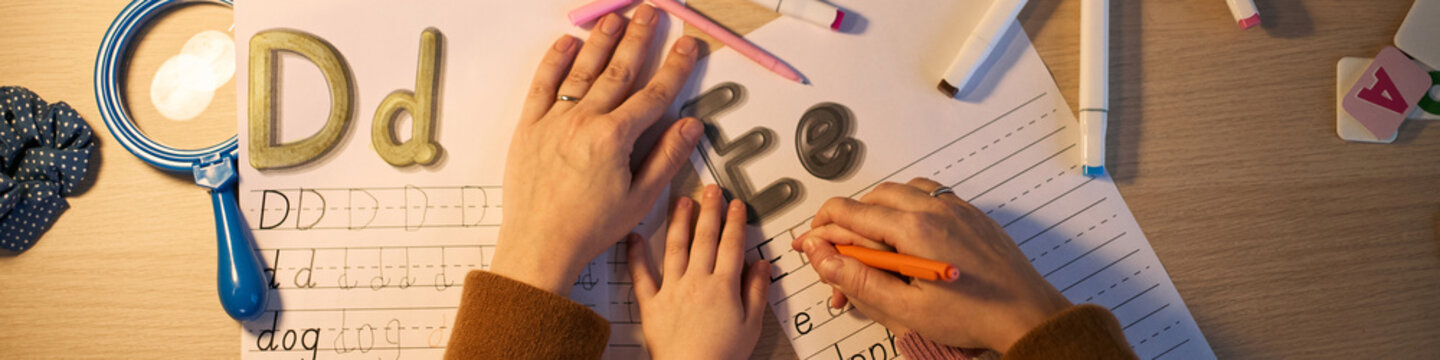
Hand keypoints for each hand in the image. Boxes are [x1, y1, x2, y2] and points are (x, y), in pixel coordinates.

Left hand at [490, 5, 703, 295]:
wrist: (539, 244)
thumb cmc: (588, 227)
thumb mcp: (639, 198)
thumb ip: (666, 157)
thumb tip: (691, 126)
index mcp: (614, 138)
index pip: (654, 94)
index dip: (674, 68)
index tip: (687, 46)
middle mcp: (584, 121)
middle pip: (619, 71)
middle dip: (639, 39)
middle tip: (650, 13)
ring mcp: (554, 120)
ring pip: (582, 70)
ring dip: (601, 41)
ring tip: (616, 18)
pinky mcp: (529, 126)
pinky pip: (543, 84)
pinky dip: (555, 60)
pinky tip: (567, 42)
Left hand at [628, 185, 769, 359]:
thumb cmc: (720, 355)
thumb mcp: (751, 325)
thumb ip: (756, 292)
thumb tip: (761, 266)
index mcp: (723, 286)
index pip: (731, 244)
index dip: (735, 221)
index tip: (736, 205)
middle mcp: (697, 282)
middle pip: (705, 238)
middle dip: (709, 211)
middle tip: (711, 191)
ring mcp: (672, 290)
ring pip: (675, 248)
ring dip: (679, 222)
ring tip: (681, 202)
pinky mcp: (651, 304)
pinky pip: (641, 276)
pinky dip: (636, 256)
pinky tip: (634, 238)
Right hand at [792, 178, 1072, 352]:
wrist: (1027, 314)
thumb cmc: (973, 316)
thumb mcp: (905, 308)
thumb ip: (859, 278)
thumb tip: (822, 256)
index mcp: (914, 230)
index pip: (850, 213)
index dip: (822, 228)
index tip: (811, 244)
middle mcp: (934, 209)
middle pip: (872, 198)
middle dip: (846, 220)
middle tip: (836, 249)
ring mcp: (955, 207)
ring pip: (900, 191)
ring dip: (877, 209)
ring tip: (868, 240)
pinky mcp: (971, 214)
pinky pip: (930, 193)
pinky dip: (907, 205)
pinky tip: (907, 230)